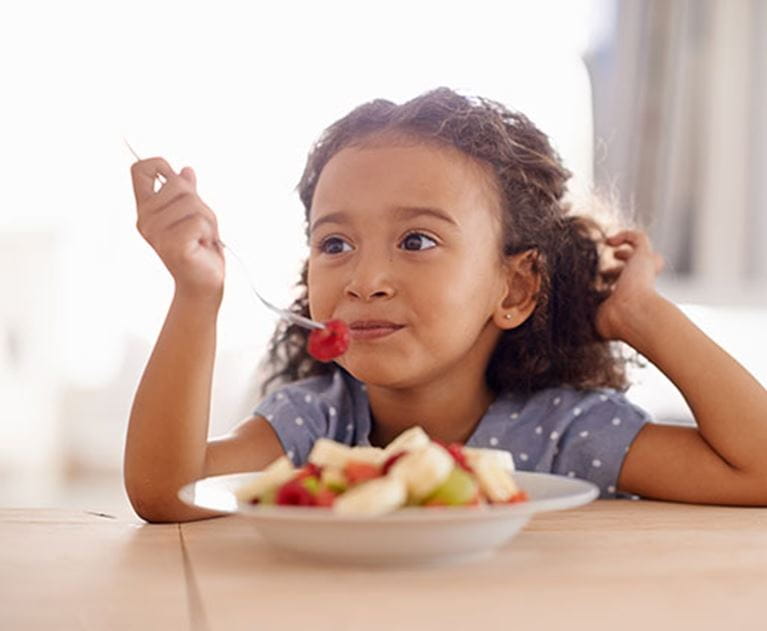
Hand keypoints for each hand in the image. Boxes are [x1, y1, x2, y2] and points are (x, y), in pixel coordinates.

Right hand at [131, 158, 223, 299]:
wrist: (203, 282)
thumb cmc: (199, 249)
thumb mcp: (194, 214)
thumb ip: (187, 194)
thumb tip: (186, 171)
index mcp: (146, 209)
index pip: (140, 170)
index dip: (159, 164)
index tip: (173, 176)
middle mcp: (146, 220)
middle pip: (177, 184)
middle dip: (199, 202)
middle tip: (200, 226)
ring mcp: (157, 233)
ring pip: (192, 203)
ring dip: (207, 220)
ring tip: (202, 238)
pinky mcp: (173, 246)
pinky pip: (199, 222)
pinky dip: (209, 233)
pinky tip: (202, 246)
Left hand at [595, 229, 664, 341]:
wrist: (630, 315)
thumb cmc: (614, 321)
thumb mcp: (597, 317)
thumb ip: (588, 312)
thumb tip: (569, 314)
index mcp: (633, 297)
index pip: (629, 285)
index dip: (617, 279)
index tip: (603, 280)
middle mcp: (642, 282)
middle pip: (640, 269)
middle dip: (625, 266)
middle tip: (607, 270)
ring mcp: (645, 268)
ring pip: (644, 252)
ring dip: (626, 251)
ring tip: (612, 251)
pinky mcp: (645, 256)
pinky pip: (639, 238)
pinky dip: (625, 235)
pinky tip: (609, 241)